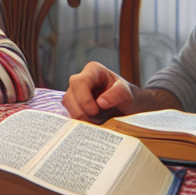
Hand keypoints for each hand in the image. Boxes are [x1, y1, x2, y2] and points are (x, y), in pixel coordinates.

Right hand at [62, 61, 181, 121]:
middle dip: (81, 110)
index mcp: (93, 71)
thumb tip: (100, 103)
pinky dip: (78, 120)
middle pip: (70, 95)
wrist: (127, 106)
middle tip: (96, 120)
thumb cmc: (127, 96)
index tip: (96, 111)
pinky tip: (90, 124)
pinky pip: (69, 112)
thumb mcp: (127, 94)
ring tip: (96, 121)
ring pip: (68, 105)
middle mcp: (80, 79)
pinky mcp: (74, 104)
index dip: (84, 99)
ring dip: (80, 116)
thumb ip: (116, 95)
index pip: (80, 82)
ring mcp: (75, 92)